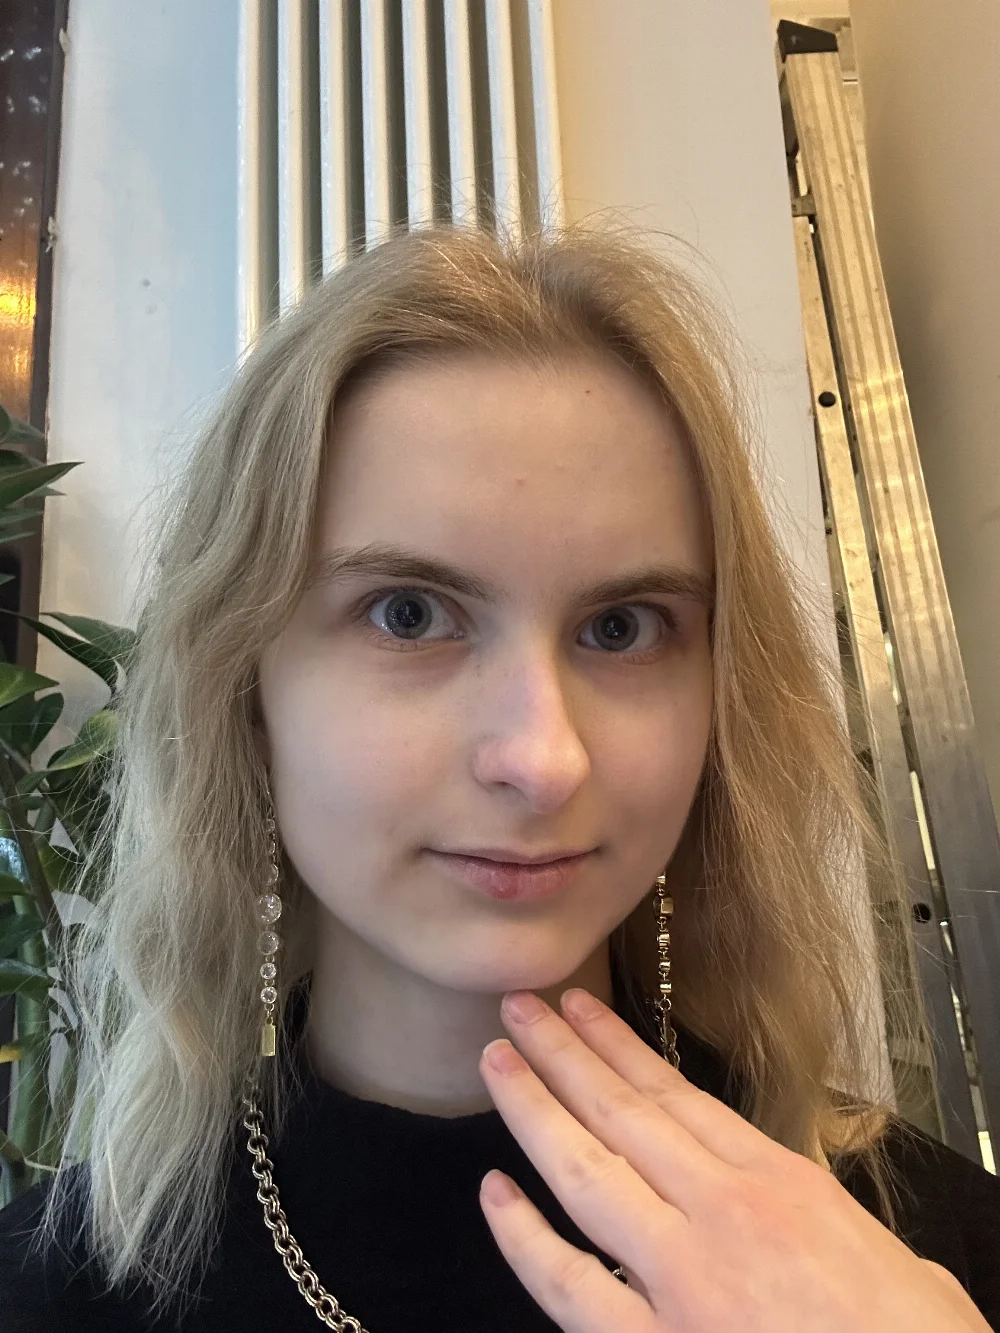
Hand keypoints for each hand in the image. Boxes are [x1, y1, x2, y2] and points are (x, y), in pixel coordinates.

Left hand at [477, 987, 989, 1332]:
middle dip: (563, 1055)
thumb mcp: (907, 1270)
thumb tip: (820, 1228)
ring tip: (495, 1063)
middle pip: (622, 1115)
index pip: (678, 1097)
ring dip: (534, 1113)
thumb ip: (838, 1230)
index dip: (619, 1048)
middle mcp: (722, 1216)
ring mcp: (681, 1282)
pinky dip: (524, 1240)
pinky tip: (493, 1195)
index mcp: (784, 1185)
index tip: (579, 1010)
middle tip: (516, 1007)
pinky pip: (569, 1286)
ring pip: (586, 1175)